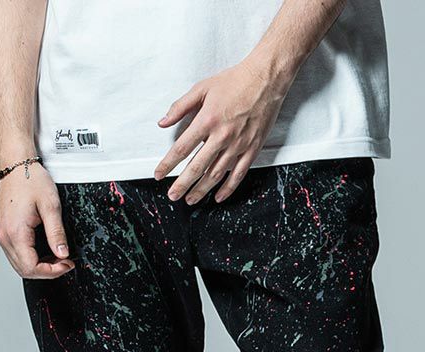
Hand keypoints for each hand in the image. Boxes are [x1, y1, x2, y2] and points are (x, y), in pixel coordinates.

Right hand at [0, 162, 74, 278]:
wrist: (14, 164)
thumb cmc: (29, 179)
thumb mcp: (50, 206)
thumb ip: (57, 233)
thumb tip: (63, 254)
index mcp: (15, 232)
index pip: (31, 267)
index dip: (52, 271)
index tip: (66, 264)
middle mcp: (5, 236)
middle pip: (24, 270)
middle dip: (47, 271)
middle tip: (64, 262)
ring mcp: (2, 234)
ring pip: (19, 264)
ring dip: (39, 266)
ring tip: (57, 256)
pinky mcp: (4, 231)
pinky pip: (16, 254)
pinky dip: (31, 258)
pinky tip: (44, 251)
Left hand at [154, 55, 292, 203]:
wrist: (266, 78)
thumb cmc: (234, 81)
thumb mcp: (202, 88)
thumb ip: (180, 107)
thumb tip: (163, 122)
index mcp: (207, 120)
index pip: (182, 148)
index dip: (168, 164)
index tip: (159, 174)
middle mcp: (222, 136)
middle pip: (197, 167)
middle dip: (182, 184)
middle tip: (172, 196)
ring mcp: (238, 145)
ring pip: (216, 174)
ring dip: (201, 190)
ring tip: (190, 199)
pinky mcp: (252, 149)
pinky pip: (238, 174)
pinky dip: (227, 188)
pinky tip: (218, 197)